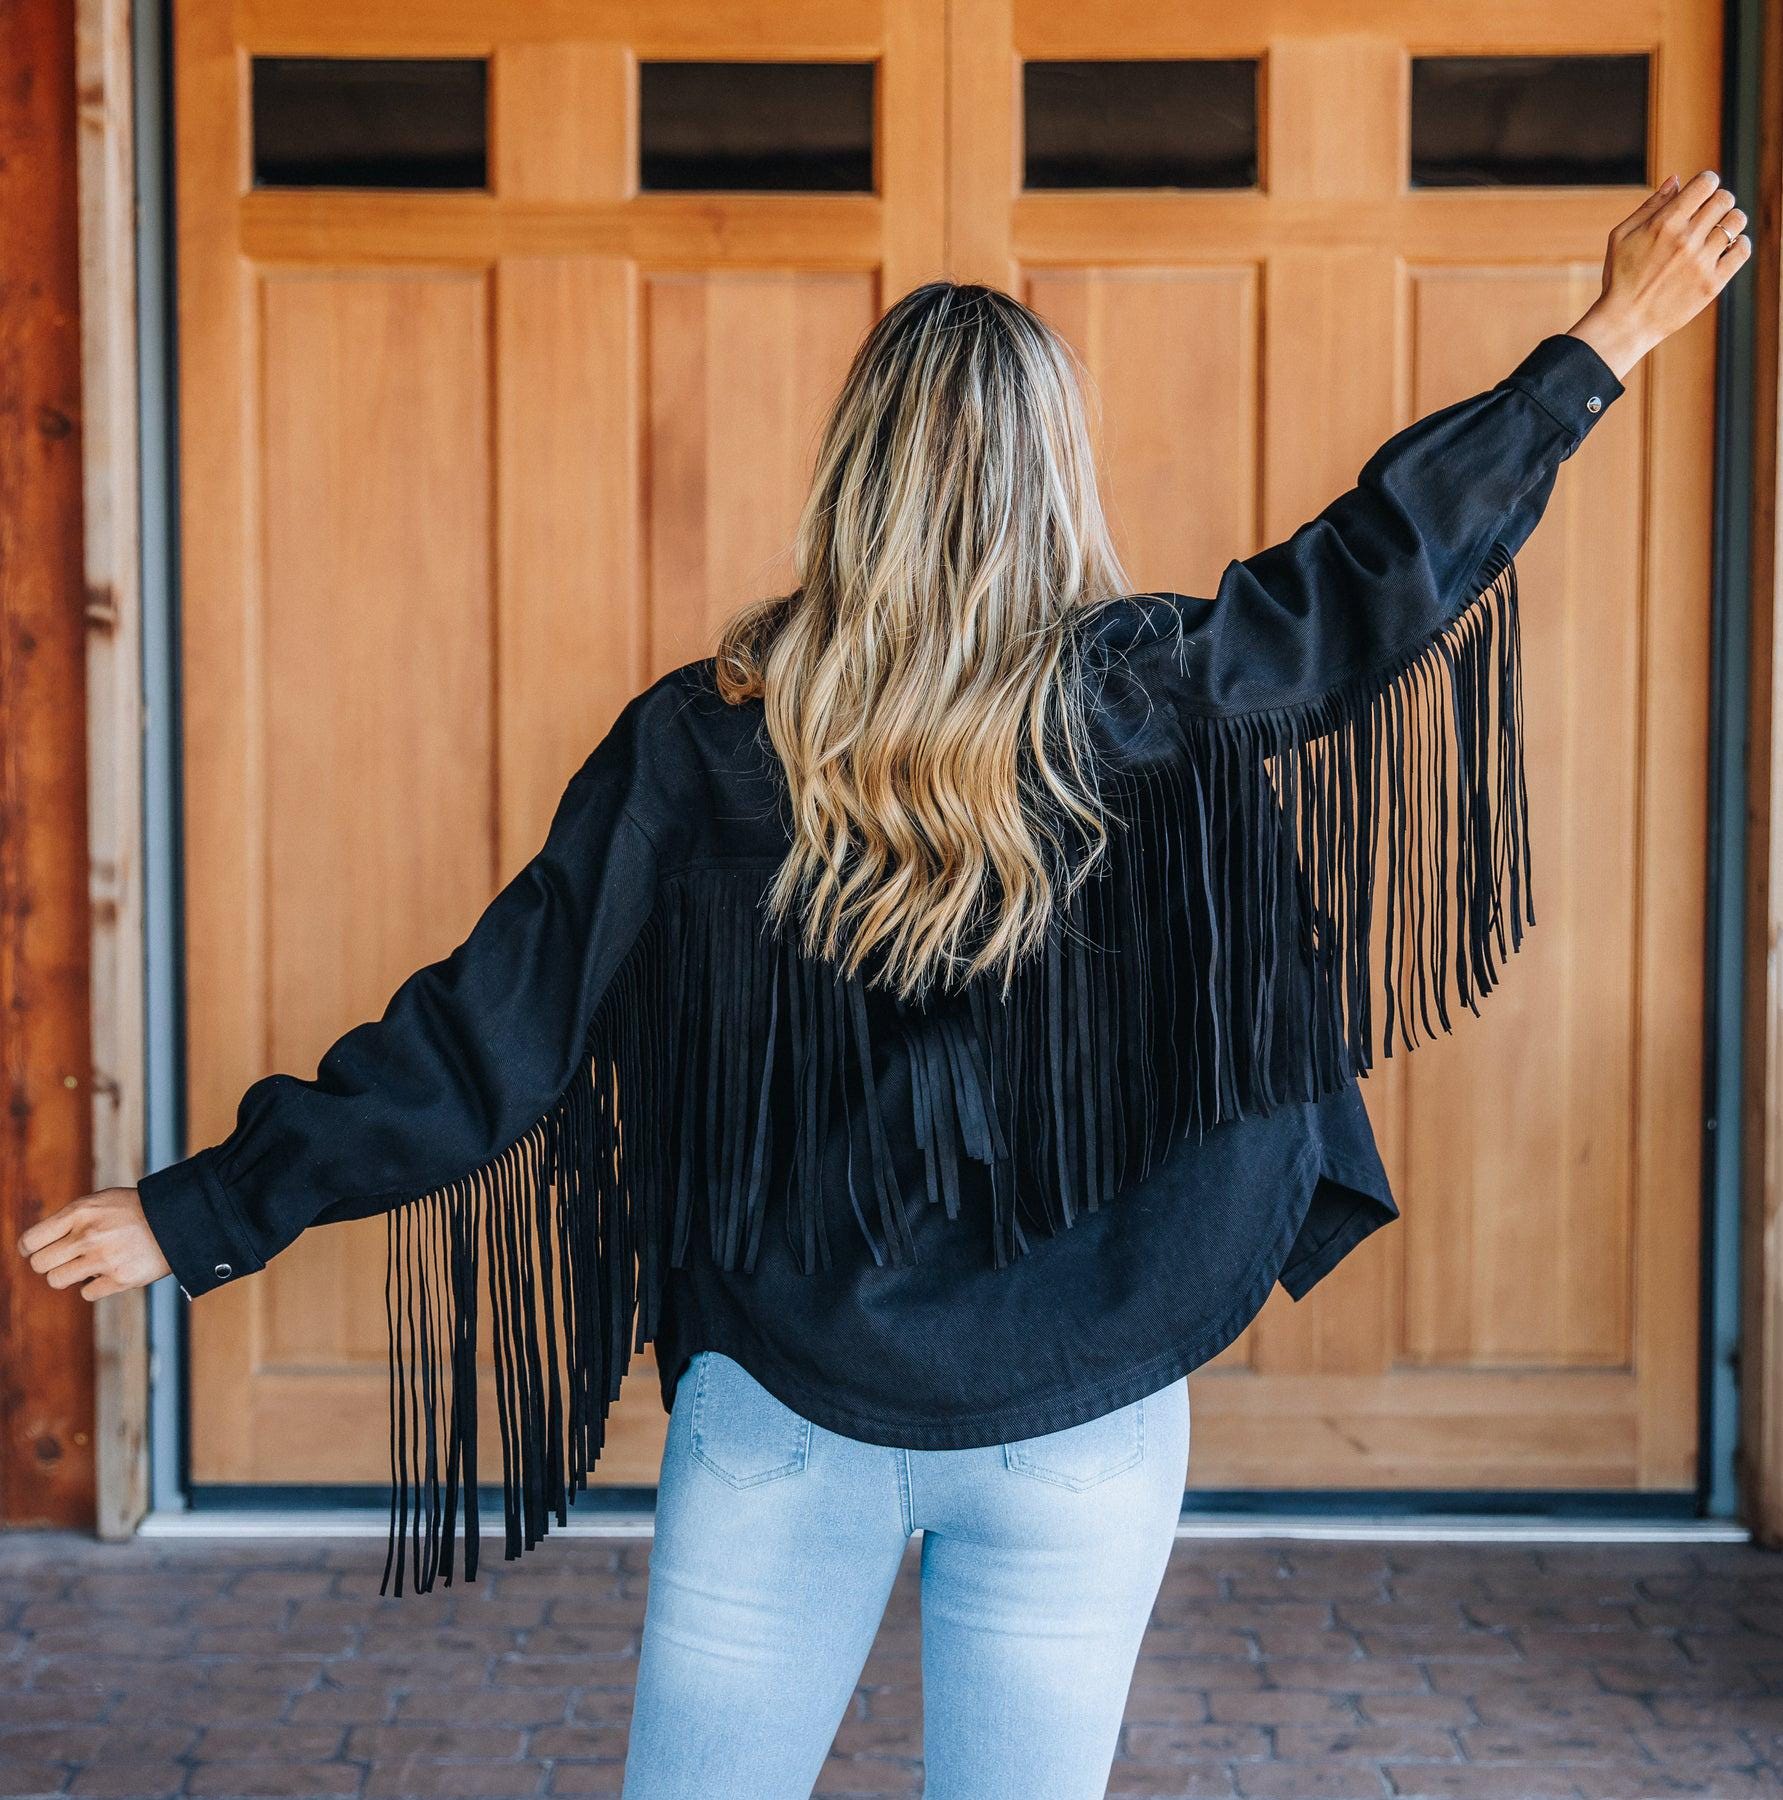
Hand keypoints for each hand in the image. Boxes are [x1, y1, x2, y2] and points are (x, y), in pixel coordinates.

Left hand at [16, 1188, 171, 1300]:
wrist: (180, 1220)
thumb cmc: (136, 1211)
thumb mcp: (101, 1202)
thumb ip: (70, 1220)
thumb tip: (36, 1247)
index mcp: (80, 1212)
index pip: (31, 1241)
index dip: (29, 1249)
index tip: (36, 1251)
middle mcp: (89, 1235)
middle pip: (40, 1264)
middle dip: (50, 1264)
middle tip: (67, 1258)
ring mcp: (104, 1259)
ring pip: (57, 1281)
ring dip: (69, 1276)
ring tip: (87, 1266)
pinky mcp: (120, 1279)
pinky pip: (87, 1293)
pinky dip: (95, 1286)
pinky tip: (109, 1272)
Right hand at [1567, 170, 1751, 379]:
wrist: (1625, 323)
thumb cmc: (1620, 278)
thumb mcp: (1622, 237)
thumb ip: (1650, 206)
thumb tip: (1677, 179)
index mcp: (1665, 223)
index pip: (1706, 183)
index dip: (1707, 182)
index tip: (1702, 192)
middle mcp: (1686, 239)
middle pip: (1725, 199)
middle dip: (1718, 201)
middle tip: (1708, 214)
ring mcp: (1701, 262)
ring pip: (1736, 221)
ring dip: (1730, 221)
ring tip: (1717, 232)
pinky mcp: (1712, 283)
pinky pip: (1742, 250)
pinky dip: (1739, 244)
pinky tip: (1727, 248)